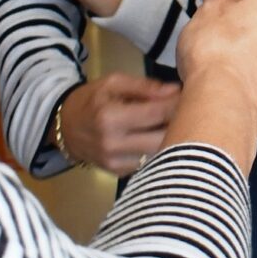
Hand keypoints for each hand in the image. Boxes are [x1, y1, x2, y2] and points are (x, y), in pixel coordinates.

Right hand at [53, 72, 182, 171]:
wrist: (64, 127)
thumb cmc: (91, 100)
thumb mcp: (113, 83)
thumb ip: (145, 86)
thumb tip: (175, 90)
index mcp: (110, 117)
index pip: (158, 112)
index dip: (179, 104)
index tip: (192, 97)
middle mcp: (113, 144)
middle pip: (163, 137)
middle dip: (181, 124)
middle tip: (190, 112)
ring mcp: (115, 162)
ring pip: (159, 153)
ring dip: (173, 139)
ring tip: (178, 124)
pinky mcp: (118, 174)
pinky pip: (149, 162)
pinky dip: (158, 150)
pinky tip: (159, 138)